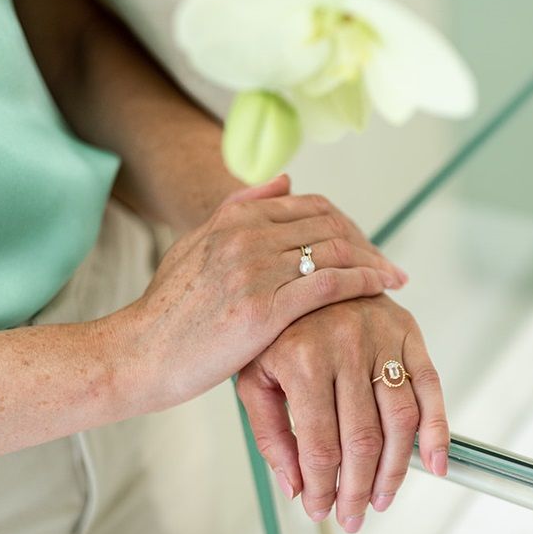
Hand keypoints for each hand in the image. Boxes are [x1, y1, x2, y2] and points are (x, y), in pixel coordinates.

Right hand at [109, 173, 408, 412]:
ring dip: (373, 262)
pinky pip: (329, 283)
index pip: (310, 205)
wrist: (139, 352)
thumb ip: (236, 209)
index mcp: (232, 218)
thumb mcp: (194, 245)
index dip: (346, 222)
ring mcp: (255, 270)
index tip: (365, 244)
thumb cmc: (166, 311)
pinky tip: (380, 290)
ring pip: (335, 250)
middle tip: (387, 264)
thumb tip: (284, 180)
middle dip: (367, 242)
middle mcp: (245, 235)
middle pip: (330, 224)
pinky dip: (363, 282)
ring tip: (393, 279)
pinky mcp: (264, 308)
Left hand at [237, 294, 449, 533]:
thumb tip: (294, 488)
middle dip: (358, 489)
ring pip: (400, 421)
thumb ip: (271, 433)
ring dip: (395, 471)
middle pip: (362, 439)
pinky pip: (431, 388)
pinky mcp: (409, 333)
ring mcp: (381, 338)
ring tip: (382, 499)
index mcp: (301, 360)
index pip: (319, 444)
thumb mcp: (253, 376)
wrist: (304, 271)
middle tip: (353, 517)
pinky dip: (438, 431)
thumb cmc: (276, 331)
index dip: (322, 486)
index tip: (320, 511)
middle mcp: (344, 347)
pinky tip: (433, 465)